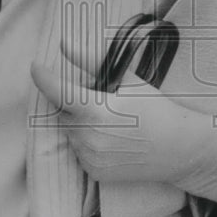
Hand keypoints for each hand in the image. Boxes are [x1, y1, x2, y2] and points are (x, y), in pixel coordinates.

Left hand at [31, 33, 216, 210]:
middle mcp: (87, 137)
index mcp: (94, 110)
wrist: (180, 149)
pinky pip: (79, 151)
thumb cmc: (156, 109)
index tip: (36, 66)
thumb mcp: (127, 81)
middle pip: (62, 111)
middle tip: (99, 97)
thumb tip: (64, 44)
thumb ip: (90, 62)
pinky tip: (112, 138)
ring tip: (111, 120)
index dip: (42, 77)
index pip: (56, 91)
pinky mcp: (94, 172)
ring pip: (69, 131)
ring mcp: (90, 157)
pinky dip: (87, 141)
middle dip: (72, 101)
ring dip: (79, 122)